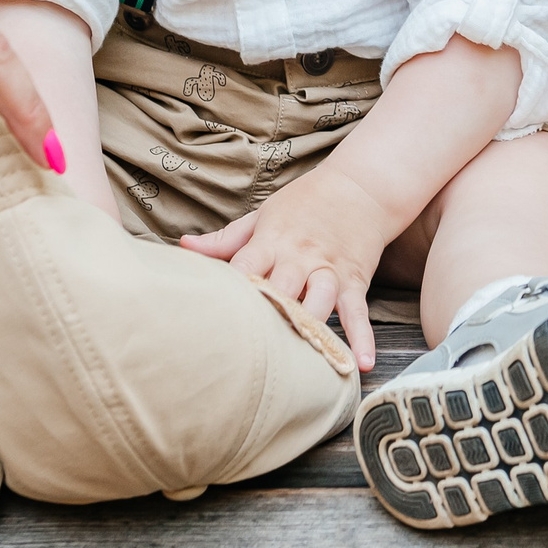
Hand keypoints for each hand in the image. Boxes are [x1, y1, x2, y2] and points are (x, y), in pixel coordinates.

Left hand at [179, 165, 390, 370]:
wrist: (361, 186)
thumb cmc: (305, 202)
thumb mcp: (263, 214)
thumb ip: (226, 238)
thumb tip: (185, 246)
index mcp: (272, 240)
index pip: (247, 265)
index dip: (233, 288)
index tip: (217, 313)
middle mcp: (301, 256)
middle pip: (282, 288)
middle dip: (269, 315)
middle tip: (252, 347)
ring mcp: (329, 270)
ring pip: (319, 300)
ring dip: (309, 326)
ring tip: (298, 358)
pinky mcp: (355, 280)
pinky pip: (357, 312)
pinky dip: (362, 337)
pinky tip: (362, 362)